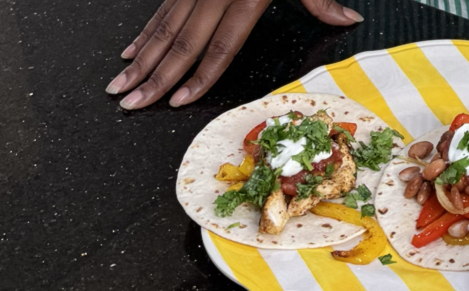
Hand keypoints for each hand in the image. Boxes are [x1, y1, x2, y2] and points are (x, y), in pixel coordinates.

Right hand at [106, 0, 363, 109]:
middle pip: (181, 43)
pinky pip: (161, 10)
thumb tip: (348, 20)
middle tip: (131, 103)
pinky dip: (144, 33)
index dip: (200, 77)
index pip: (221, 47)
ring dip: (140, 60)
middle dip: (154, 77)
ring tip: (120, 86)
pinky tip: (129, 52)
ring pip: (162, 28)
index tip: (179, 101)